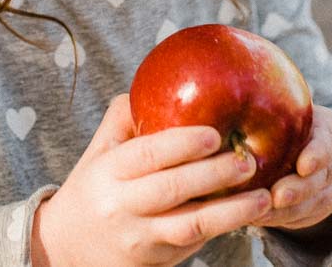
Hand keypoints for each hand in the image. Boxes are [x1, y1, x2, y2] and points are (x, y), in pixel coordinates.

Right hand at [32, 93, 274, 266]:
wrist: (67, 247)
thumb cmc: (93, 188)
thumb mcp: (99, 152)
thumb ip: (124, 119)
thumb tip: (158, 83)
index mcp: (107, 171)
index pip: (147, 155)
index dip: (182, 144)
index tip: (215, 134)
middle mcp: (121, 206)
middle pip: (172, 190)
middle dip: (214, 175)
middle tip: (248, 160)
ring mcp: (139, 239)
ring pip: (189, 226)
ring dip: (230, 213)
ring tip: (263, 198)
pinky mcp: (155, 262)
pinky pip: (193, 245)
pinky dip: (221, 229)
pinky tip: (246, 216)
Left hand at [254, 105, 331, 234]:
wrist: (317, 147)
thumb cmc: (291, 122)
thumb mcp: (291, 110)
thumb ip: (272, 107)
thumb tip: (234, 94)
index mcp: (329, 131)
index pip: (327, 142)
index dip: (317, 155)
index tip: (303, 166)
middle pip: (319, 179)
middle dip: (298, 190)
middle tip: (275, 196)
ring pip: (313, 203)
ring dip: (287, 211)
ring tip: (259, 213)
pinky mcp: (321, 208)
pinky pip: (303, 218)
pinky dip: (281, 220)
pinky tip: (258, 219)